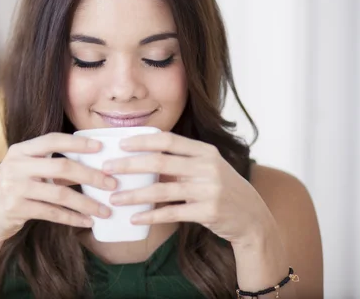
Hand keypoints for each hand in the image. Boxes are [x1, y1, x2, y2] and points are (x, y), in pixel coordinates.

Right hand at [0, 133, 116, 241]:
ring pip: (60, 194)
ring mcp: (15, 187)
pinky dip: (73, 218)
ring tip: (105, 209)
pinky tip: (88, 221)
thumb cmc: (12, 190)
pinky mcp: (16, 208)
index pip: (52, 140)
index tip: (100, 148)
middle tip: (112, 183)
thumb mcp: (25, 171)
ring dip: (87, 203)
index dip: (77, 143)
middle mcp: (16, 166)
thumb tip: (90, 164)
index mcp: (20, 150)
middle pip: (62, 166)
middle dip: (91, 175)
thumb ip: (49, 165)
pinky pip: (52, 213)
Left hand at [103, 132, 274, 247]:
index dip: (142, 141)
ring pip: (162, 189)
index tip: (120, 144)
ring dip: (134, 194)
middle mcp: (207, 167)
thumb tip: (141, 158)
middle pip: (160, 162)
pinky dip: (151, 216)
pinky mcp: (208, 212)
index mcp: (205, 151)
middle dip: (129, 165)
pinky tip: (135, 218)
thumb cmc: (222, 189)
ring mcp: (209, 190)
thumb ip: (181, 162)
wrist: (252, 218)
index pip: (168, 140)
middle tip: (107, 169)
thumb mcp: (206, 169)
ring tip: (113, 198)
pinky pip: (172, 213)